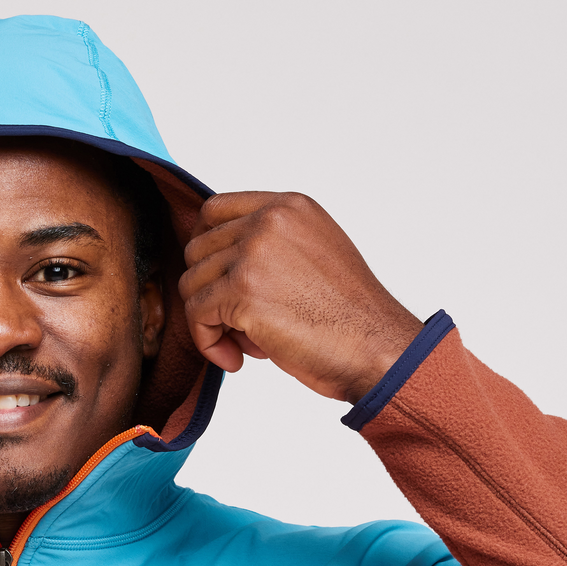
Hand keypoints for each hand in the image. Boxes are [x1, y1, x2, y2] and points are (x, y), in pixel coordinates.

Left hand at [179, 192, 421, 402]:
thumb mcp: (311, 256)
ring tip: (245, 344)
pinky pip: (196, 315)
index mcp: (289, 207)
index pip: (216, 210)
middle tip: (240, 326)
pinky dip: (208, 344)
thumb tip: (217, 265)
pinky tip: (236, 359)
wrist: (374, 347)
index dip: (205, 249)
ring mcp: (254, 252)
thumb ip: (270, 247)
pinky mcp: (242, 289)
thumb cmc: (347, 316)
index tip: (215, 282)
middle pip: (198, 250)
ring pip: (192, 283)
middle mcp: (269, 220)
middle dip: (210, 293)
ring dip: (210, 322)